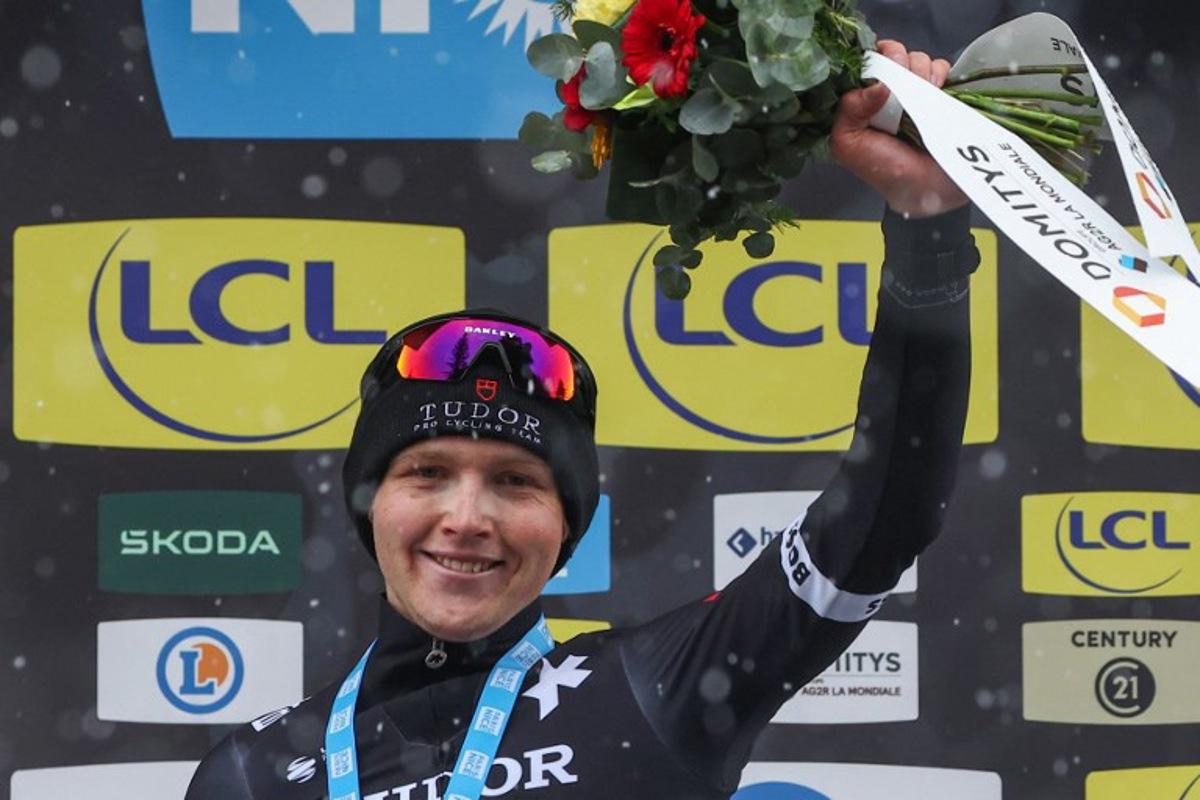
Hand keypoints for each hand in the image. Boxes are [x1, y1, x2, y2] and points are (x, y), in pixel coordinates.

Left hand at [830, 40, 968, 218]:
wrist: (928, 188)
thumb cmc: (885, 170)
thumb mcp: (848, 146)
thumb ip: (847, 112)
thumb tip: (877, 84)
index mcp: (860, 101)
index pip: (860, 62)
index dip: (869, 62)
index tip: (879, 76)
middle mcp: (886, 91)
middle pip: (889, 52)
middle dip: (896, 63)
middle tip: (901, 86)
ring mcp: (914, 89)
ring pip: (915, 56)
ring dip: (918, 70)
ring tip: (920, 95)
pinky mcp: (941, 90)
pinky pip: (940, 66)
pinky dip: (939, 73)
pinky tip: (935, 92)